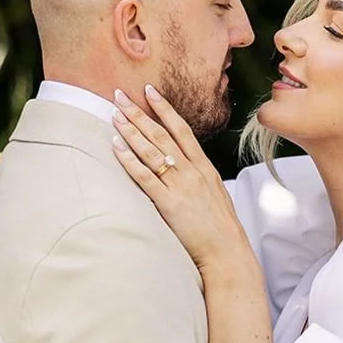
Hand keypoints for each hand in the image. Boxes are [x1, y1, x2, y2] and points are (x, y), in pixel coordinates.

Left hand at [110, 85, 251, 272]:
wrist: (227, 251)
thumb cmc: (220, 229)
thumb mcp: (214, 195)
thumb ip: (198, 178)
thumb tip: (182, 169)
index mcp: (204, 168)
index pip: (182, 129)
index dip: (164, 108)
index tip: (150, 91)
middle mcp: (192, 172)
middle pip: (162, 134)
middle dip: (139, 113)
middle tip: (120, 95)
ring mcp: (181, 186)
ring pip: (152, 151)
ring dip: (131, 131)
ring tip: (114, 115)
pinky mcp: (169, 204)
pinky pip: (145, 177)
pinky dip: (129, 160)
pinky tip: (116, 147)